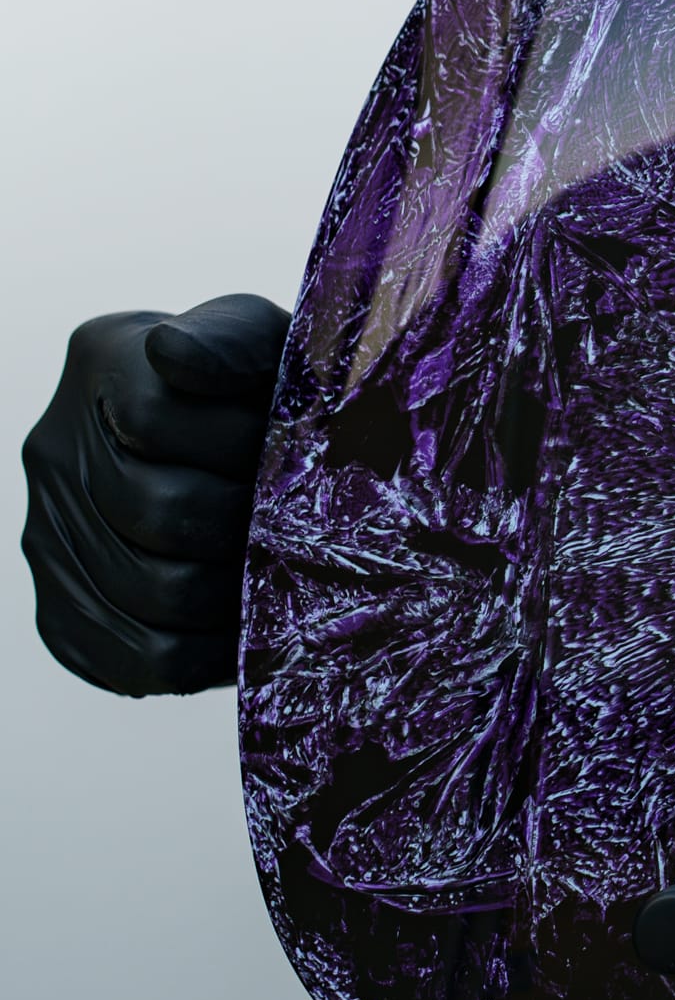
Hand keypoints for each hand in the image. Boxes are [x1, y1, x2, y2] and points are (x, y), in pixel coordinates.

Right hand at [20, 295, 289, 695]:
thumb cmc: (276, 392)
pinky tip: (249, 626)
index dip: (243, 443)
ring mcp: (49, 534)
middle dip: (252, 523)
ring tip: (284, 575)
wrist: (250, 456)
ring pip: (156, 593)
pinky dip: (212, 653)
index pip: (161, 416)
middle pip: (162, 512)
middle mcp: (56, 448)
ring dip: (239, 591)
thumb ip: (234, 341)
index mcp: (105, 360)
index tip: (289, 445)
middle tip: (300, 526)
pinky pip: (142, 658)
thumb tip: (171, 357)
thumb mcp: (273, 345)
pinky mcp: (63, 613)